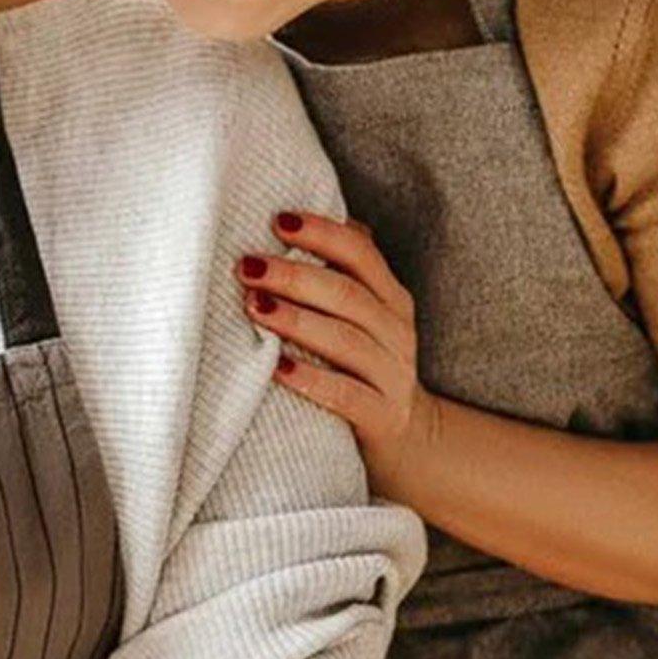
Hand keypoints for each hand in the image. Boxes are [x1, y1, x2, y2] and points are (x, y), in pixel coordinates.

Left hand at [239, 210, 436, 464]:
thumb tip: (294, 220)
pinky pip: (345, 395)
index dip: (322, 233)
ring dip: (298, 321)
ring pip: (346, 340)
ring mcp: (393, 375)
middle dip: (295, 276)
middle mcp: (397, 331)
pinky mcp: (382, 417)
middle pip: (348, 295)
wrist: (409, 439)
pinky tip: (278, 368)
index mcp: (391, 298)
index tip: (277, 220)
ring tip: (255, 307)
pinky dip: (311, 379)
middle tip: (248, 267)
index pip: (361, 254)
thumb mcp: (364, 317)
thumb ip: (341, 274)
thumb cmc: (364, 366)